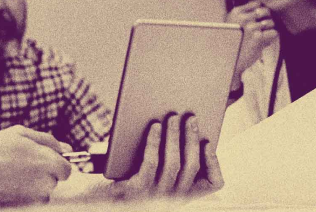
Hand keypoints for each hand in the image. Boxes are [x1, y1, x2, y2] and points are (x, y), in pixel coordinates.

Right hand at [0, 125, 71, 204]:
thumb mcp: (19, 134)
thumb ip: (47, 140)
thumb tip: (65, 148)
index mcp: (48, 161)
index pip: (67, 169)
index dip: (56, 163)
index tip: (43, 160)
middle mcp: (46, 182)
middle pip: (54, 180)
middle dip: (43, 172)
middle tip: (21, 163)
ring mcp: (34, 197)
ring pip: (41, 191)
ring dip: (32, 183)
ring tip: (11, 173)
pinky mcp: (24, 207)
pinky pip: (30, 200)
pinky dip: (22, 194)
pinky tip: (8, 184)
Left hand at [107, 114, 223, 199]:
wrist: (100, 198)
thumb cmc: (133, 177)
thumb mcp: (158, 174)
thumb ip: (174, 159)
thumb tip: (183, 126)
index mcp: (183, 194)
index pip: (212, 184)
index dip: (214, 162)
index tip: (208, 142)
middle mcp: (172, 198)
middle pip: (191, 166)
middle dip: (192, 138)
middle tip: (190, 117)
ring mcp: (155, 196)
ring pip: (173, 163)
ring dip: (175, 137)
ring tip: (173, 117)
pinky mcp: (136, 190)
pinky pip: (151, 163)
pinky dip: (155, 142)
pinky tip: (154, 127)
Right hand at [226, 1, 277, 82]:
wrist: (228, 60)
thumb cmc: (231, 42)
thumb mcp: (232, 24)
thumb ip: (244, 15)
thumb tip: (262, 9)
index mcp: (236, 12)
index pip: (257, 3)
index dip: (260, 12)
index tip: (257, 19)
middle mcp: (243, 18)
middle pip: (266, 11)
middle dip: (267, 19)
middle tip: (262, 28)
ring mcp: (251, 27)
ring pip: (271, 23)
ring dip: (269, 30)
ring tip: (261, 37)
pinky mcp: (258, 37)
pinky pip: (274, 33)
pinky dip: (271, 39)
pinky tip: (263, 43)